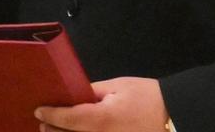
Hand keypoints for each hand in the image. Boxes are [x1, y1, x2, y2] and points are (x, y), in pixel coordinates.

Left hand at [35, 77, 166, 131]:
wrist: (176, 116)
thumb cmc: (147, 97)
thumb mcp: (117, 86)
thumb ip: (91, 91)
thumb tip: (73, 95)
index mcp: (100, 120)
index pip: (66, 119)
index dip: (49, 115)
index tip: (38, 111)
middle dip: (52, 131)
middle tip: (42, 124)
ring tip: (55, 131)